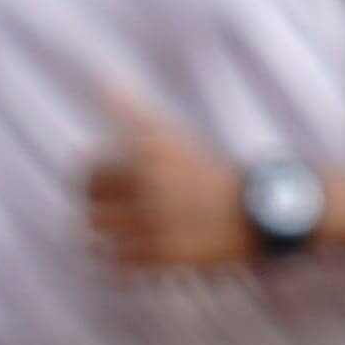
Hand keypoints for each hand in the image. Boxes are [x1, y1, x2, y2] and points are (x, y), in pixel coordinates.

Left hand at [83, 103, 258, 273]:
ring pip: (100, 236)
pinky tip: (134, 258)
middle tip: (109, 217)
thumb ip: (131, 110)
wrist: (256, 212)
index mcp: (147, 153)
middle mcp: (149, 184)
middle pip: (90, 206)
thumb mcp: (171, 135)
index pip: (87, 170)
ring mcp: (156, 221)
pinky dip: (119, 264)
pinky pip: (118, 265)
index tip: (100, 190)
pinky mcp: (165, 255)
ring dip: (104, 239)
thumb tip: (102, 80)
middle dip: (97, 211)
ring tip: (118, 239)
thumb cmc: (205, 170)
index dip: (89, 183)